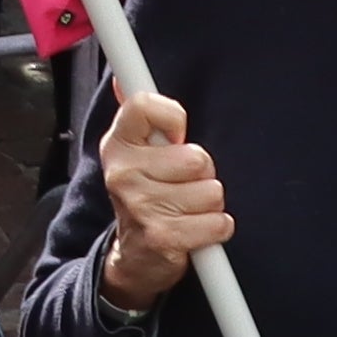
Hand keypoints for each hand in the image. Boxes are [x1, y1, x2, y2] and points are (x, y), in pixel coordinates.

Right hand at [93, 89, 233, 305]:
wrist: (133, 257)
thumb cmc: (144, 195)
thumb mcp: (133, 154)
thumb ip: (137, 116)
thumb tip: (120, 79)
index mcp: (117, 145)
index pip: (146, 105)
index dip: (173, 118)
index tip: (174, 138)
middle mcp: (123, 174)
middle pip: (196, 157)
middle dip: (201, 174)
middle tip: (181, 185)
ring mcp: (141, 206)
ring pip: (212, 190)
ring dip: (209, 204)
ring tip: (187, 209)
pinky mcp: (164, 237)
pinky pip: (219, 222)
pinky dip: (216, 228)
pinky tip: (195, 230)